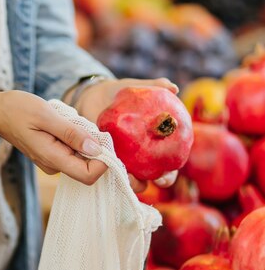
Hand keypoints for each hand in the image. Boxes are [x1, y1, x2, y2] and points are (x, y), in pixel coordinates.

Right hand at [0, 90, 106, 184]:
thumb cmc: (18, 110)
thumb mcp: (47, 116)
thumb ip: (72, 133)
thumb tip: (96, 149)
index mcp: (52, 159)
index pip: (88, 175)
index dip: (103, 161)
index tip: (102, 138)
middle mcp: (54, 165)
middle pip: (87, 165)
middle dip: (91, 143)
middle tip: (77, 121)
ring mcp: (52, 161)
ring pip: (81, 154)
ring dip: (81, 136)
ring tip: (64, 119)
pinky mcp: (52, 153)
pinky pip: (72, 148)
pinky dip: (74, 135)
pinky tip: (61, 122)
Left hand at [72, 77, 178, 192]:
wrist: (95, 95)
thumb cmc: (122, 94)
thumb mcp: (138, 89)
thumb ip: (155, 87)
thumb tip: (173, 88)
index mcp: (155, 145)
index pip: (167, 165)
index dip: (169, 174)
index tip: (164, 177)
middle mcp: (141, 157)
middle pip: (150, 178)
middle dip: (151, 183)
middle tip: (149, 180)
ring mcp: (122, 159)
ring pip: (129, 179)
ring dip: (130, 182)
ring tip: (125, 176)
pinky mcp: (104, 157)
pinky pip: (107, 169)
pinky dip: (108, 171)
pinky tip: (107, 166)